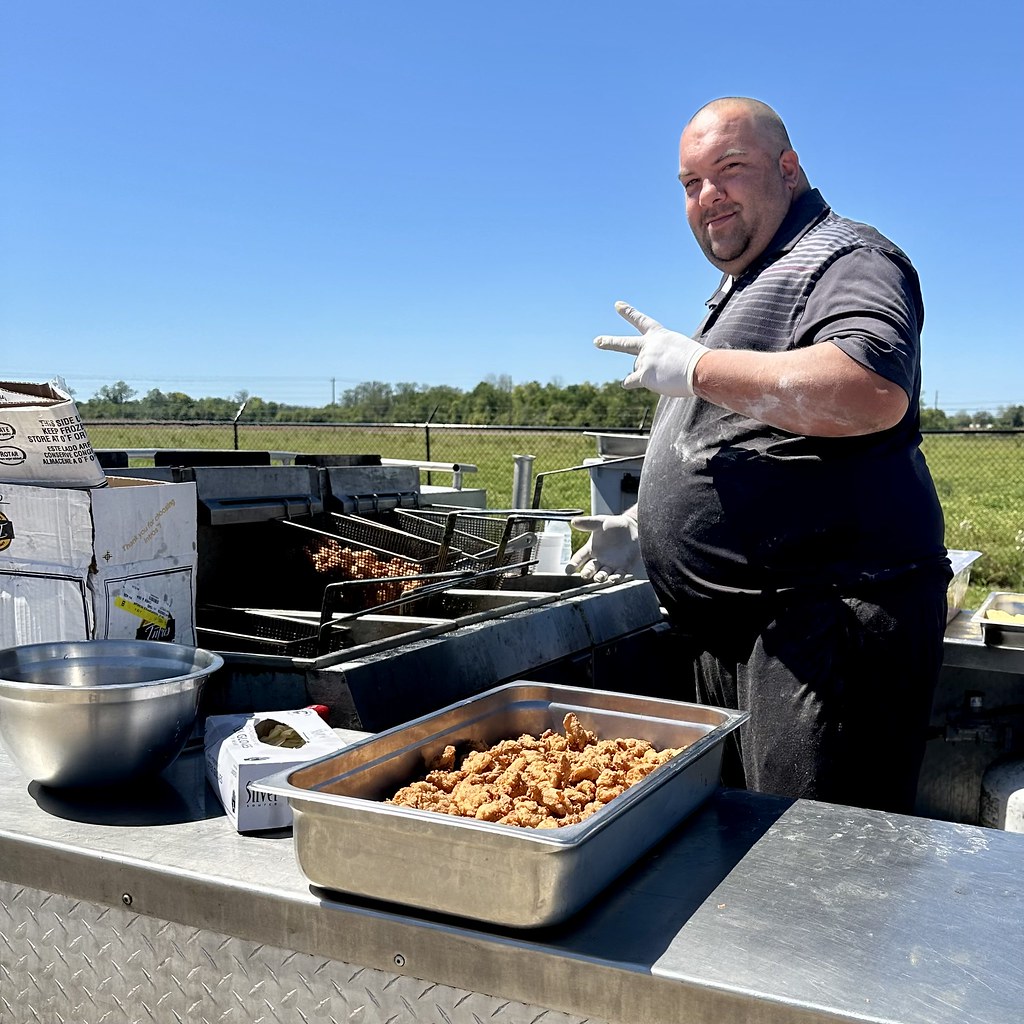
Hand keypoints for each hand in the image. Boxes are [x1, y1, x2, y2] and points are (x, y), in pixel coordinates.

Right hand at [565, 511, 640, 582]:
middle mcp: (599, 559)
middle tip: (584, 575)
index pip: (579, 558)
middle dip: (587, 572)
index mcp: (591, 549)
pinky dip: (616, 578)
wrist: (633, 527)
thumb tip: (573, 521)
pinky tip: (613, 579)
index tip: (568, 571)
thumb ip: (587, 523)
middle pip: (590, 568)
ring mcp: (611, 565)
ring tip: (598, 578)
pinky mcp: (623, 567)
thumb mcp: (600, 522)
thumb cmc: (614, 524)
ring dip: (600, 577)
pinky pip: (618, 575)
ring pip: (603, 574)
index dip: (573, 564)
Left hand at [594, 301, 708, 396]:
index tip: (617, 305)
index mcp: (660, 335)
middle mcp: (648, 345)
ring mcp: (644, 359)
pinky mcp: (643, 375)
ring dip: (650, 374)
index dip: (629, 313)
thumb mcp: (682, 350)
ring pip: (639, 370)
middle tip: (597, 341)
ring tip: (667, 375)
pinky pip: (632, 380)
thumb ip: (667, 357)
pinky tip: (625, 384)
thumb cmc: (698, 360)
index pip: (642, 321)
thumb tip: (656, 372)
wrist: (699, 369)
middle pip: (625, 344)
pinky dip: (630, 382)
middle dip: (610, 342)